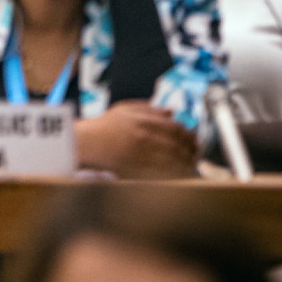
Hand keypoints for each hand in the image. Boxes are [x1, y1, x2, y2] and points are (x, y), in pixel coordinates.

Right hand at [74, 101, 196, 176]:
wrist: (86, 142)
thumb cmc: (104, 125)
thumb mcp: (125, 109)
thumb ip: (149, 108)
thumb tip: (171, 111)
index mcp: (143, 120)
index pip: (175, 128)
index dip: (189, 136)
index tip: (194, 140)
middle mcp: (144, 135)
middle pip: (177, 144)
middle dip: (190, 151)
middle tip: (196, 154)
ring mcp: (140, 152)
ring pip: (172, 159)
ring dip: (185, 163)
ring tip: (191, 165)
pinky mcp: (136, 166)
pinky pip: (161, 170)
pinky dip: (173, 172)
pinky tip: (178, 173)